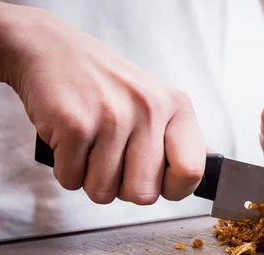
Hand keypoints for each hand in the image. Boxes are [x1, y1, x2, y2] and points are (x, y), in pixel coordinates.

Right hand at [3, 6, 204, 203]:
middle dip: (123, 189)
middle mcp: (149, 110)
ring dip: (91, 179)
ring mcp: (111, 117)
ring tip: (90, 147)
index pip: (192, 172)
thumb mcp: (156, 102)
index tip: (157, 181)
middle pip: (144, 195)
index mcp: (176, 107)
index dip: (173, 190)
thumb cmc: (108, 87)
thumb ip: (181, 137)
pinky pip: (71, 180)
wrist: (52, 50)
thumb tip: (211, 163)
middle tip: (113, 160)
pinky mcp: (74, 124)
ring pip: (104, 193)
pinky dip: (66, 170)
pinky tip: (70, 142)